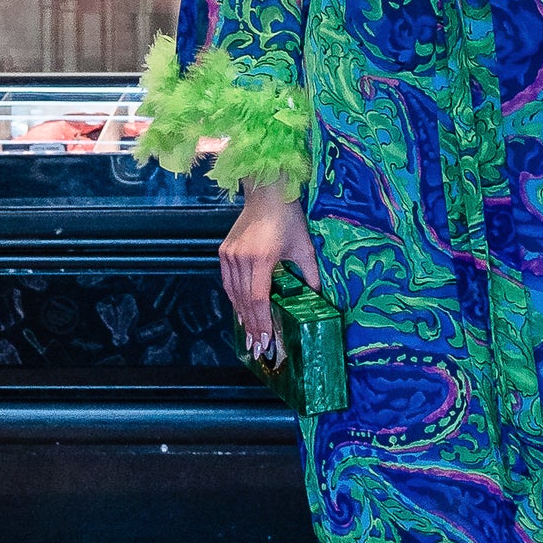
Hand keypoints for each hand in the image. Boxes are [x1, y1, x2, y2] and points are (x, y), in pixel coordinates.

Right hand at [220, 183, 320, 352]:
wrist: (267, 193)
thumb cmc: (289, 218)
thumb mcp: (304, 248)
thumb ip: (310, 275)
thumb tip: (317, 298)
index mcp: (261, 258)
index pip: (258, 299)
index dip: (261, 323)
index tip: (265, 342)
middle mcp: (241, 258)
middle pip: (244, 302)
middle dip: (252, 327)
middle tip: (257, 349)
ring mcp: (230, 255)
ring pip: (233, 294)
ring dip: (242, 316)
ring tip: (250, 335)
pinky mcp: (225, 252)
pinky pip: (228, 283)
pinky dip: (235, 299)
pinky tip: (242, 312)